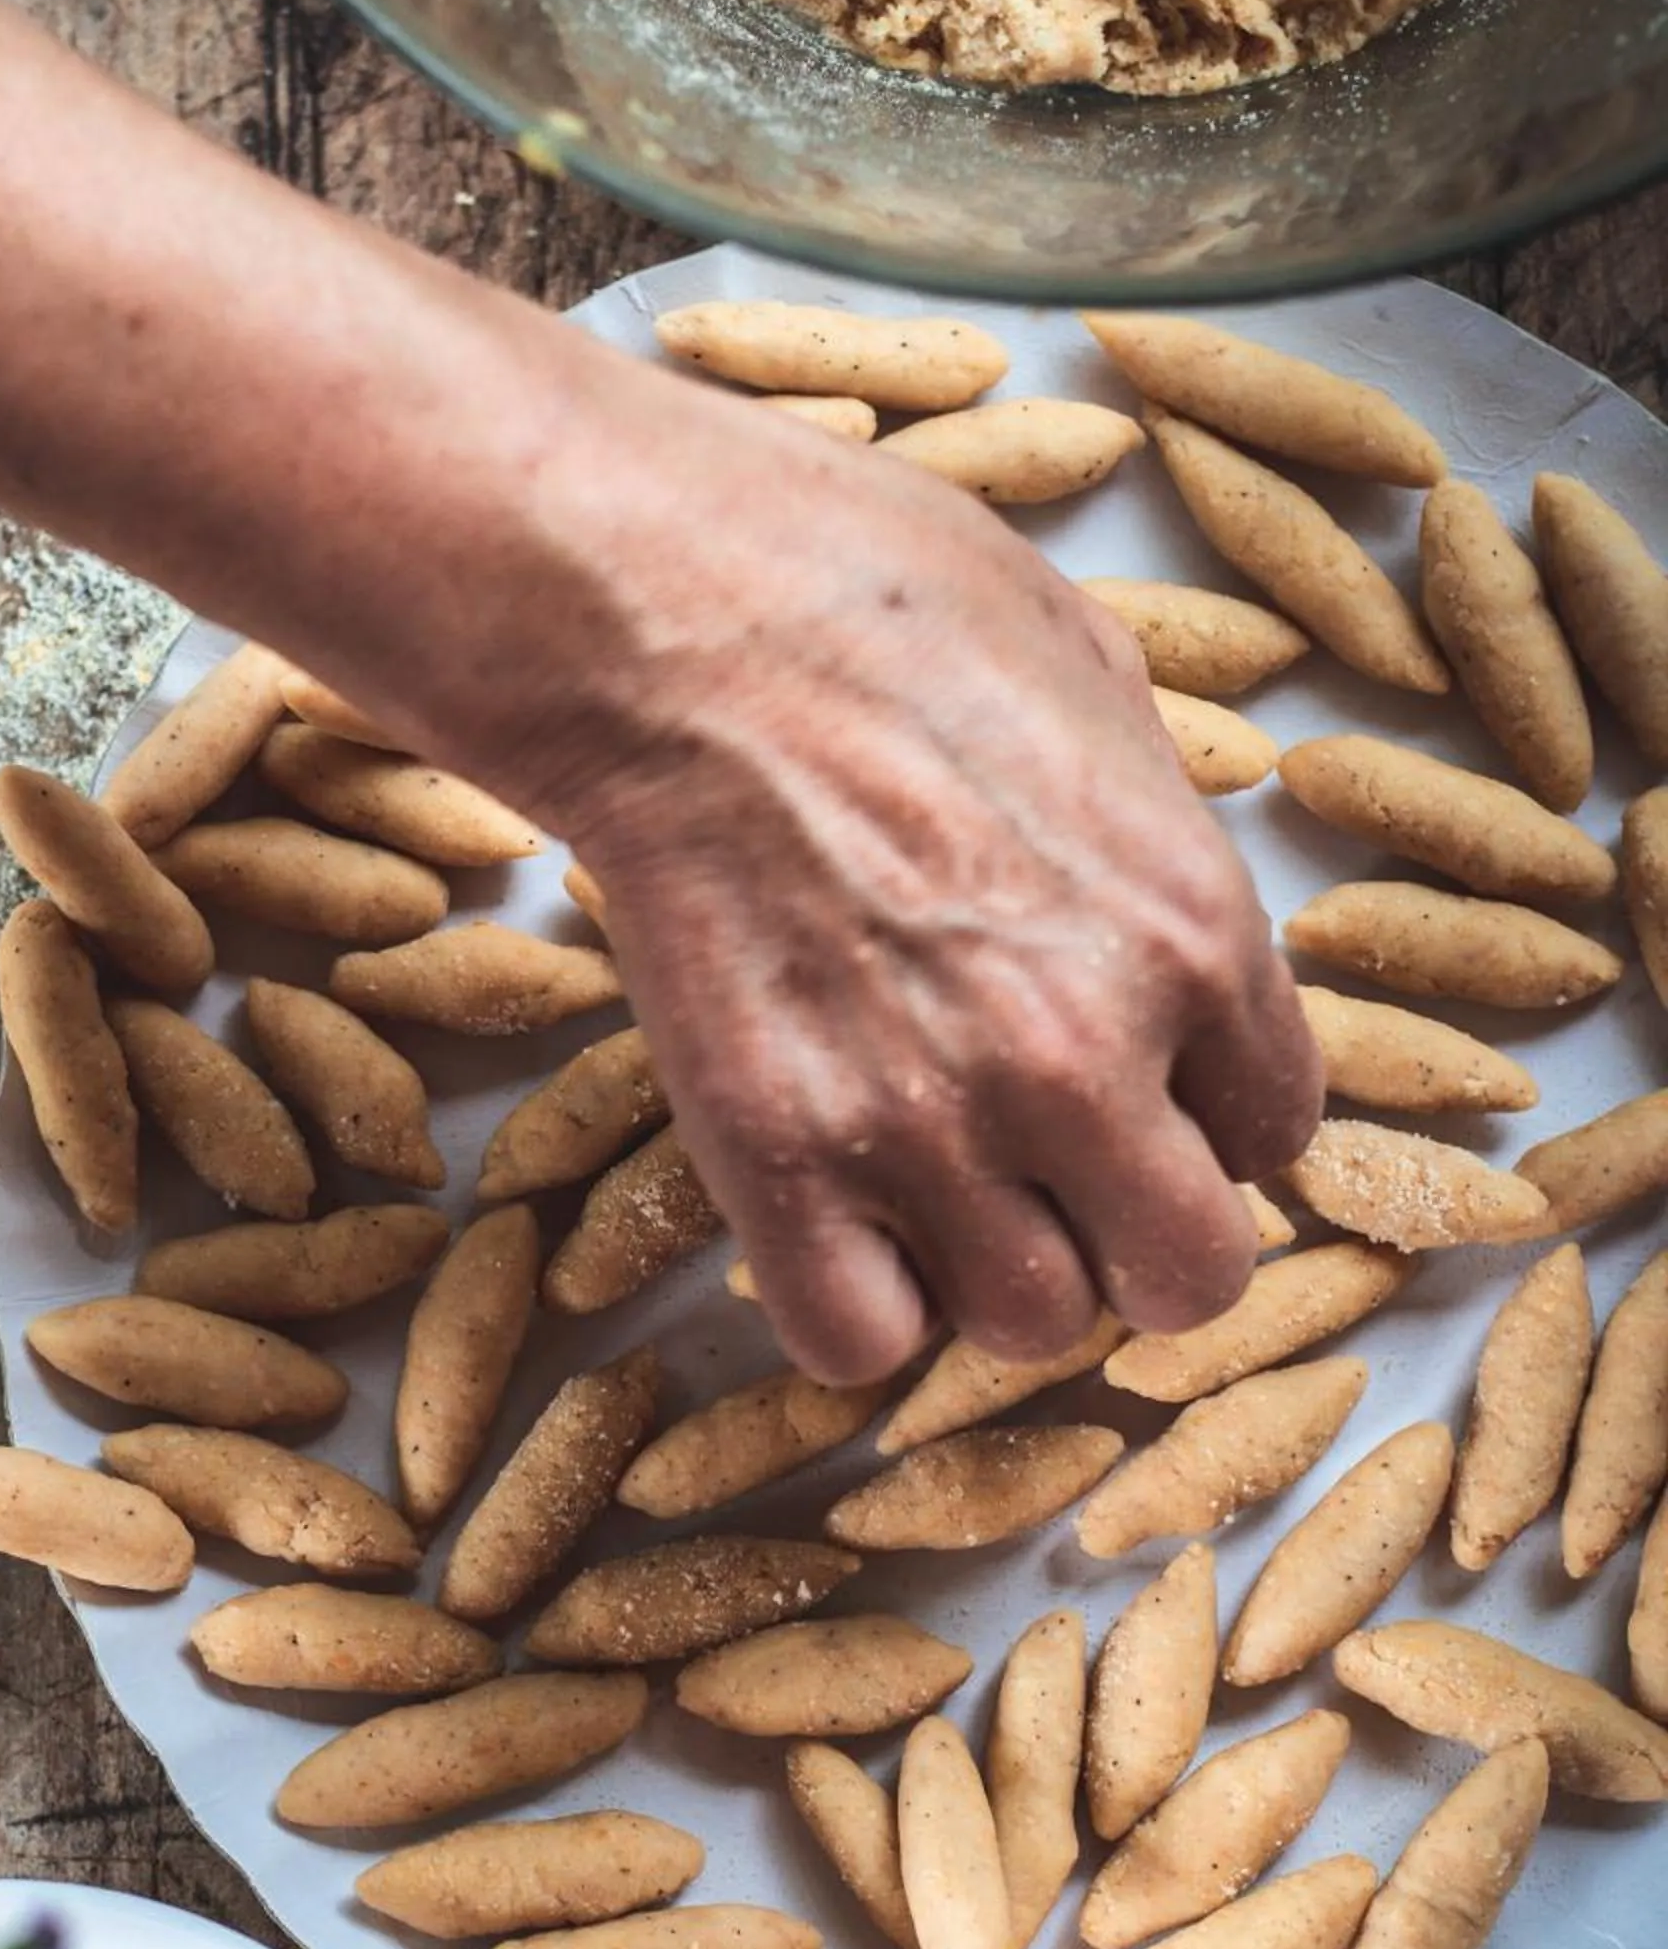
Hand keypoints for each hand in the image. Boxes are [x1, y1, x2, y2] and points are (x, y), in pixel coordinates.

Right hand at [455, 383, 1322, 1386]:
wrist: (673, 622)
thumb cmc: (877, 603)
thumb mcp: (1095, 678)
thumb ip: (1157, 839)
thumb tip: (1156, 914)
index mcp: (1195, 934)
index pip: (1275, 1138)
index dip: (1197, 1128)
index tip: (1130, 1097)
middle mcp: (1087, 1055)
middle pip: (1186, 1277)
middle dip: (1128, 1243)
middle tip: (1052, 1186)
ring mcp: (930, 1123)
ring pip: (1028, 1325)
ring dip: (984, 1273)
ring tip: (918, 1183)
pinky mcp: (778, 1161)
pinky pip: (859, 1344)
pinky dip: (852, 1308)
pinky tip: (829, 1224)